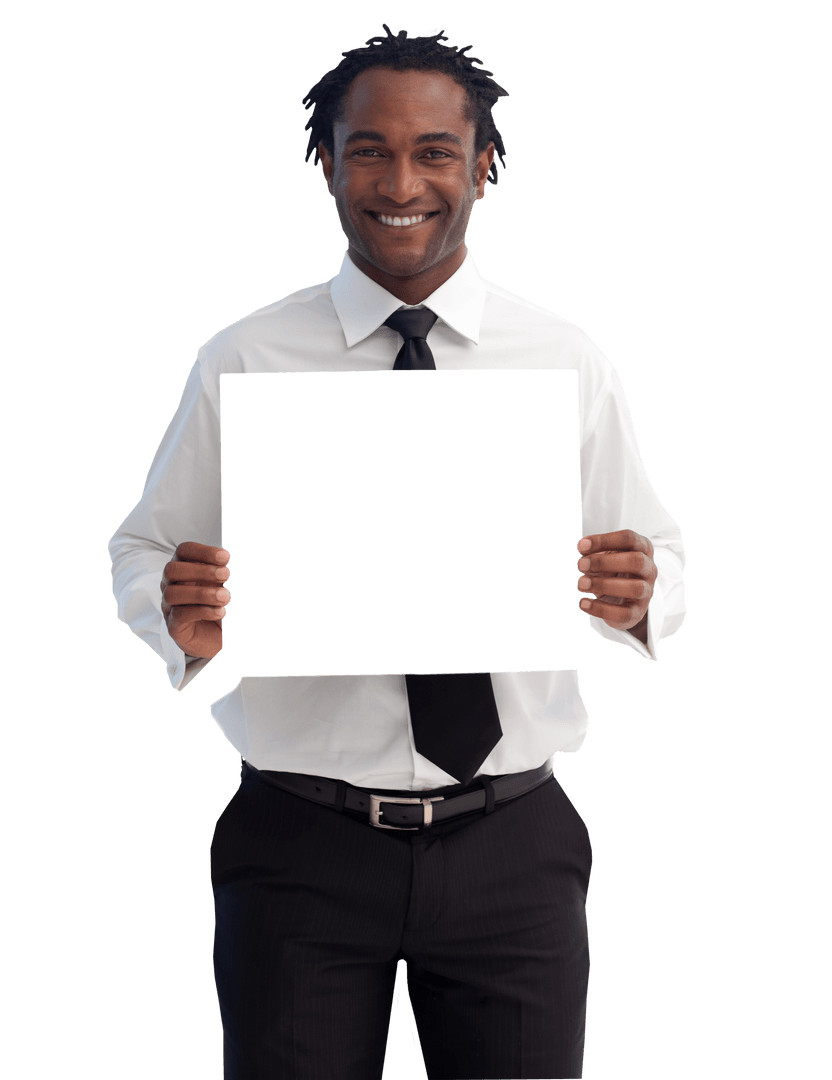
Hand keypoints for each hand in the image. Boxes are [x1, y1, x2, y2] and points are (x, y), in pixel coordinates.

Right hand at [161, 542, 230, 658]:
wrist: (216, 638)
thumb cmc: (218, 604)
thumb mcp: (225, 585)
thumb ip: (226, 574)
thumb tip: (233, 564)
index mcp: (183, 569)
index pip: (183, 551)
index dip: (203, 551)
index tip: (226, 557)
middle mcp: (170, 585)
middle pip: (172, 570)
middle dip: (201, 570)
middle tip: (227, 575)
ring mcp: (169, 606)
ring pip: (173, 593)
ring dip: (202, 593)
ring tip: (226, 597)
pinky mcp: (173, 626)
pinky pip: (180, 615)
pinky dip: (203, 611)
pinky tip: (220, 611)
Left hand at [576, 530, 655, 643]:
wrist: (624, 600)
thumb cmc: (614, 572)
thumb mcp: (606, 557)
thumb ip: (595, 553)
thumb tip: (582, 552)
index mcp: (642, 549)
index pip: (628, 539)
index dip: (605, 540)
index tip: (581, 546)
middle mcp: (649, 569)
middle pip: (635, 561)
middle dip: (605, 562)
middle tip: (580, 564)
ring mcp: (646, 592)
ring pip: (634, 588)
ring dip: (604, 585)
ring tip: (580, 583)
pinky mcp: (637, 612)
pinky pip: (623, 613)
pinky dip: (601, 609)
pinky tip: (583, 603)